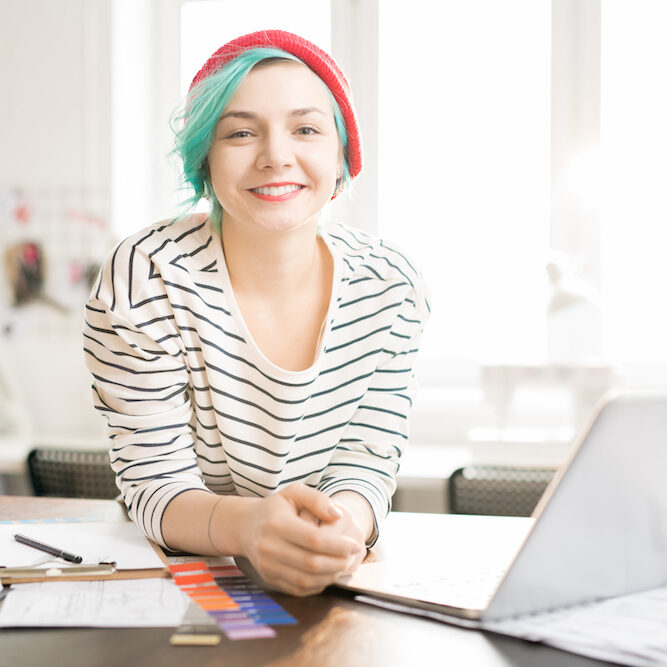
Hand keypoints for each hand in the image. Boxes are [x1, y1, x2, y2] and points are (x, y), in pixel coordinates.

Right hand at [240, 483, 363, 595]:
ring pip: (306, 580)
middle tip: (352, 557)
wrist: (245, 526)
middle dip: (338, 563)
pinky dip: (317, 585)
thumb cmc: (275, 508)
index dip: (338, 545)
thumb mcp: (294, 492)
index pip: (314, 539)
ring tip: (342, 566)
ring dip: (330, 576)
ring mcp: (267, 566)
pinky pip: (298, 589)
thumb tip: (338, 515)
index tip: (354, 544)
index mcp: (277, 523)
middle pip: (311, 563)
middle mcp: (269, 547)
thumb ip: (317, 499)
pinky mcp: (269, 579)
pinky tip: (328, 574)